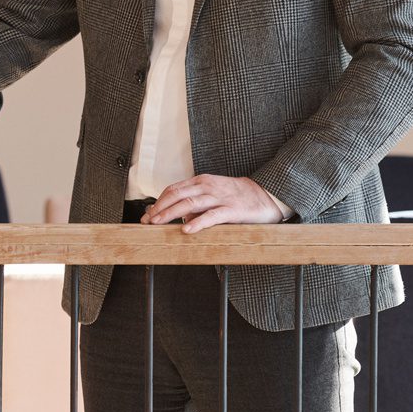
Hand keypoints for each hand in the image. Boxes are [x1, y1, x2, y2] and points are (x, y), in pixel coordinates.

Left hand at [141, 174, 285, 233]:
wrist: (265, 195)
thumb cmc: (236, 196)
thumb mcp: (213, 194)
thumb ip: (196, 203)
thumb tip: (178, 217)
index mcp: (201, 181)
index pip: (173, 189)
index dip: (158, 202)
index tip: (147, 215)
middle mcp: (207, 186)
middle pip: (176, 195)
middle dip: (159, 208)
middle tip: (147, 221)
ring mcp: (219, 197)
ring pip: (189, 204)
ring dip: (170, 214)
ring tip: (158, 223)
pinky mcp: (231, 209)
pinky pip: (211, 216)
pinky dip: (197, 223)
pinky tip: (186, 230)